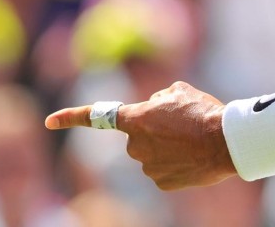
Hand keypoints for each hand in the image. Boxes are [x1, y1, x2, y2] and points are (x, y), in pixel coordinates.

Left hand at [45, 81, 237, 189]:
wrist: (226, 141)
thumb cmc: (203, 111)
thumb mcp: (179, 91)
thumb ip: (158, 98)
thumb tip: (156, 106)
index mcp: (135, 119)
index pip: (96, 116)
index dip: (70, 117)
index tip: (49, 121)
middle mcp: (135, 145)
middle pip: (138, 135)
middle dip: (153, 129)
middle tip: (180, 123)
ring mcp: (147, 167)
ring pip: (152, 152)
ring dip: (166, 146)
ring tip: (191, 139)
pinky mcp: (161, 183)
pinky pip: (163, 169)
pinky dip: (175, 163)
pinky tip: (192, 156)